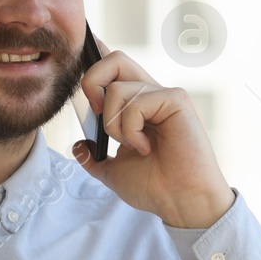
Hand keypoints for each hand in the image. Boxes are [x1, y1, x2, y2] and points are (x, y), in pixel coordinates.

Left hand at [72, 38, 235, 228]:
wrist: (180, 203)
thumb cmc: (156, 188)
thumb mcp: (114, 172)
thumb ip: (95, 158)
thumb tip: (79, 146)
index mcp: (139, 107)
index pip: (115, 70)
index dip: (97, 59)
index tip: (81, 57)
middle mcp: (151, 96)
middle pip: (115, 59)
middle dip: (92, 81)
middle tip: (96, 113)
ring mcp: (165, 96)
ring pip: (117, 88)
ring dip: (114, 124)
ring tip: (133, 147)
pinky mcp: (176, 100)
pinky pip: (136, 103)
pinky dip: (131, 130)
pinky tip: (146, 148)